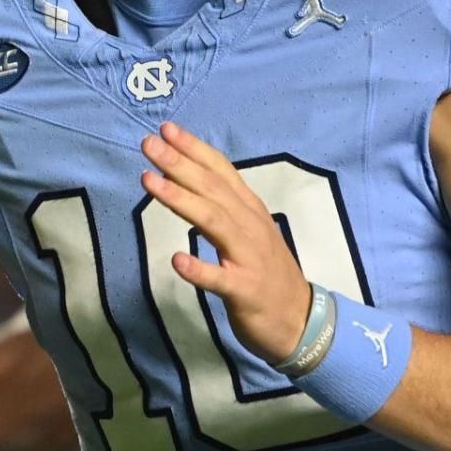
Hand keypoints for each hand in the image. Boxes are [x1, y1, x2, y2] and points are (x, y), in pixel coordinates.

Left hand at [140, 121, 312, 365]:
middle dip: (179, 164)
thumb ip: (225, 205)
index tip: (166, 129)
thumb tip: (190, 177)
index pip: (221, 171)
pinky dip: (199, 269)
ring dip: (181, 200)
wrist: (300, 320)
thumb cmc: (267, 272)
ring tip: (149, 182)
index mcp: (250, 210)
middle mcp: (250, 226)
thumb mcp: (251, 230)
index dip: (194, 149)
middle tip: (149, 143)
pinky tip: (177, 260)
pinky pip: (219, 279)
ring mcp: (248, 258)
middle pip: (212, 189)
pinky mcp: (245, 290)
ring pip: (213, 222)